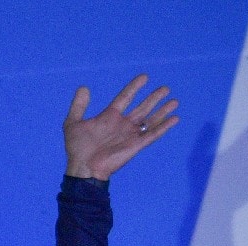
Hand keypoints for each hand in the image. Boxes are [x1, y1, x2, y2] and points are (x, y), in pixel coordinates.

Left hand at [63, 74, 178, 179]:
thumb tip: (83, 87)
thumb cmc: (77, 148)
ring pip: (150, 119)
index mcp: (109, 117)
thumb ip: (78, 106)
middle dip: (153, 98)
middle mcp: (122, 124)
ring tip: (174, 101)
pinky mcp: (136, 145)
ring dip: (162, 110)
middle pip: (142, 107)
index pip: (125, 97)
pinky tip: (175, 118)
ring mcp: (130, 134)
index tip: (144, 77)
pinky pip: (153, 134)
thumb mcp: (73, 123)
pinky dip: (164, 126)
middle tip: (165, 88)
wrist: (83, 168)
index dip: (134, 87)